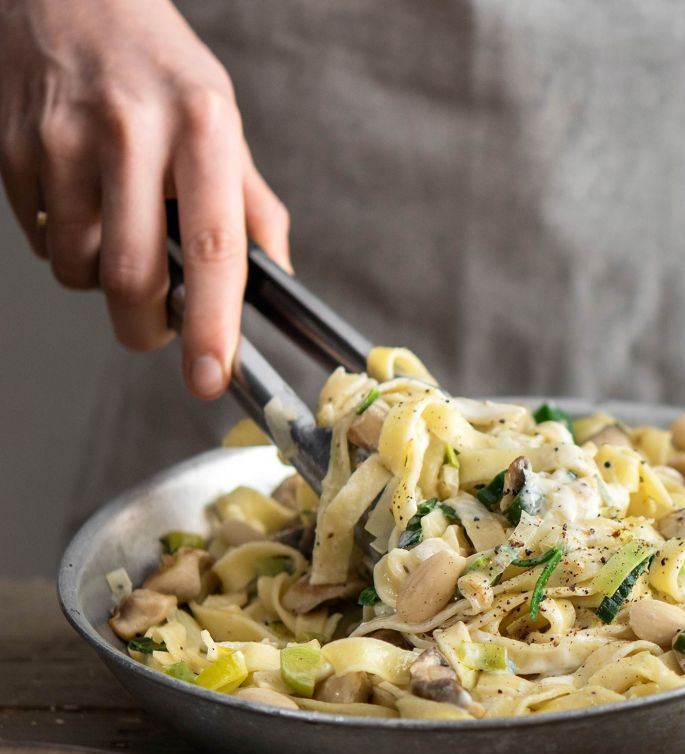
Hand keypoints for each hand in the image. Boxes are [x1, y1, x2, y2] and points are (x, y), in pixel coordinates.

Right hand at [0, 0, 288, 397]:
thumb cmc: (157, 66)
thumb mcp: (223, 122)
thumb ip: (251, 205)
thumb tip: (278, 280)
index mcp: (203, 127)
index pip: (214, 247)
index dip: (214, 323)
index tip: (212, 375)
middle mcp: (132, 131)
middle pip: (133, 276)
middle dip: (145, 325)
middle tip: (157, 325)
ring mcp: (64, 138)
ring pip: (77, 267)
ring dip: (98, 277)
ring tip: (116, 230)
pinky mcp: (14, 148)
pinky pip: (38, 238)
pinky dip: (61, 241)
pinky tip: (78, 198)